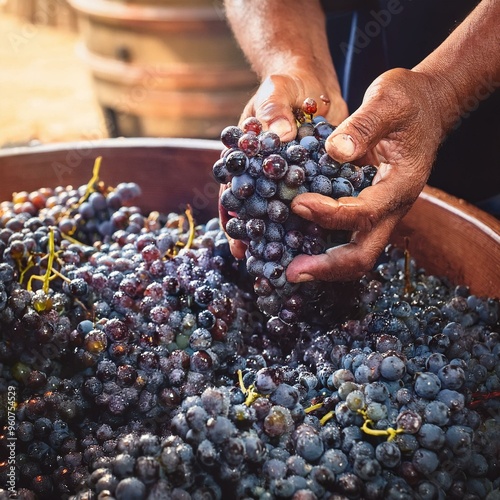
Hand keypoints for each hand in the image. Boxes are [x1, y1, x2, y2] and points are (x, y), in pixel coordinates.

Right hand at [220, 72, 348, 258]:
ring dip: (285, 234)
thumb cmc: (285, 86)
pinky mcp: (317, 180)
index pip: (234, 188)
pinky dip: (318, 218)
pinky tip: (323, 236)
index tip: (234, 231)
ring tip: (288, 257)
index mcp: (248, 160)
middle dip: (255, 232)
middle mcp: (267, 176)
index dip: (231, 211)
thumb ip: (274, 109)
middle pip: (257, 208)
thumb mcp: (275, 91)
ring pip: (286, 212)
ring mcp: (292, 182)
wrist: (314, 85)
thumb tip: (280, 135)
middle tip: (255, 257)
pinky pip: (316, 202)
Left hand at [286, 68, 447, 281]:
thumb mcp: (388, 99)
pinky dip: (323, 246)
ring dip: (324, 265)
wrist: (428, 106)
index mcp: (401, 184)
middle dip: (328, 267)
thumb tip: (334, 151)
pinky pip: (347, 236)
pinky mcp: (369, 207)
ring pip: (356, 252)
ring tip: (290, 266)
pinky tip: (295, 243)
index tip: (298, 204)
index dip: (330, 214)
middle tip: (292, 271)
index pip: (365, 213)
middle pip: (364, 253)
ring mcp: (381, 211)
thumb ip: (363, 125)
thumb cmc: (409, 99)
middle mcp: (392, 206)